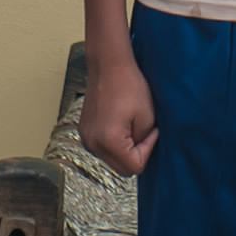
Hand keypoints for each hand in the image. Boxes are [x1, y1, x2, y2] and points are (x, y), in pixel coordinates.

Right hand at [79, 54, 158, 176]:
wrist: (108, 66)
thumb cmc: (130, 87)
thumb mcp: (147, 117)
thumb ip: (144, 141)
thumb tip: (141, 153)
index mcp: (108, 142)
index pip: (134, 167)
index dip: (147, 150)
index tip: (151, 131)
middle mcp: (92, 144)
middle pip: (121, 169)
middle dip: (136, 155)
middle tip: (144, 132)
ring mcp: (85, 139)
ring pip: (112, 160)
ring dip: (125, 150)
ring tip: (131, 125)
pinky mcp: (84, 132)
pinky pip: (103, 148)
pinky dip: (114, 143)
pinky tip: (120, 123)